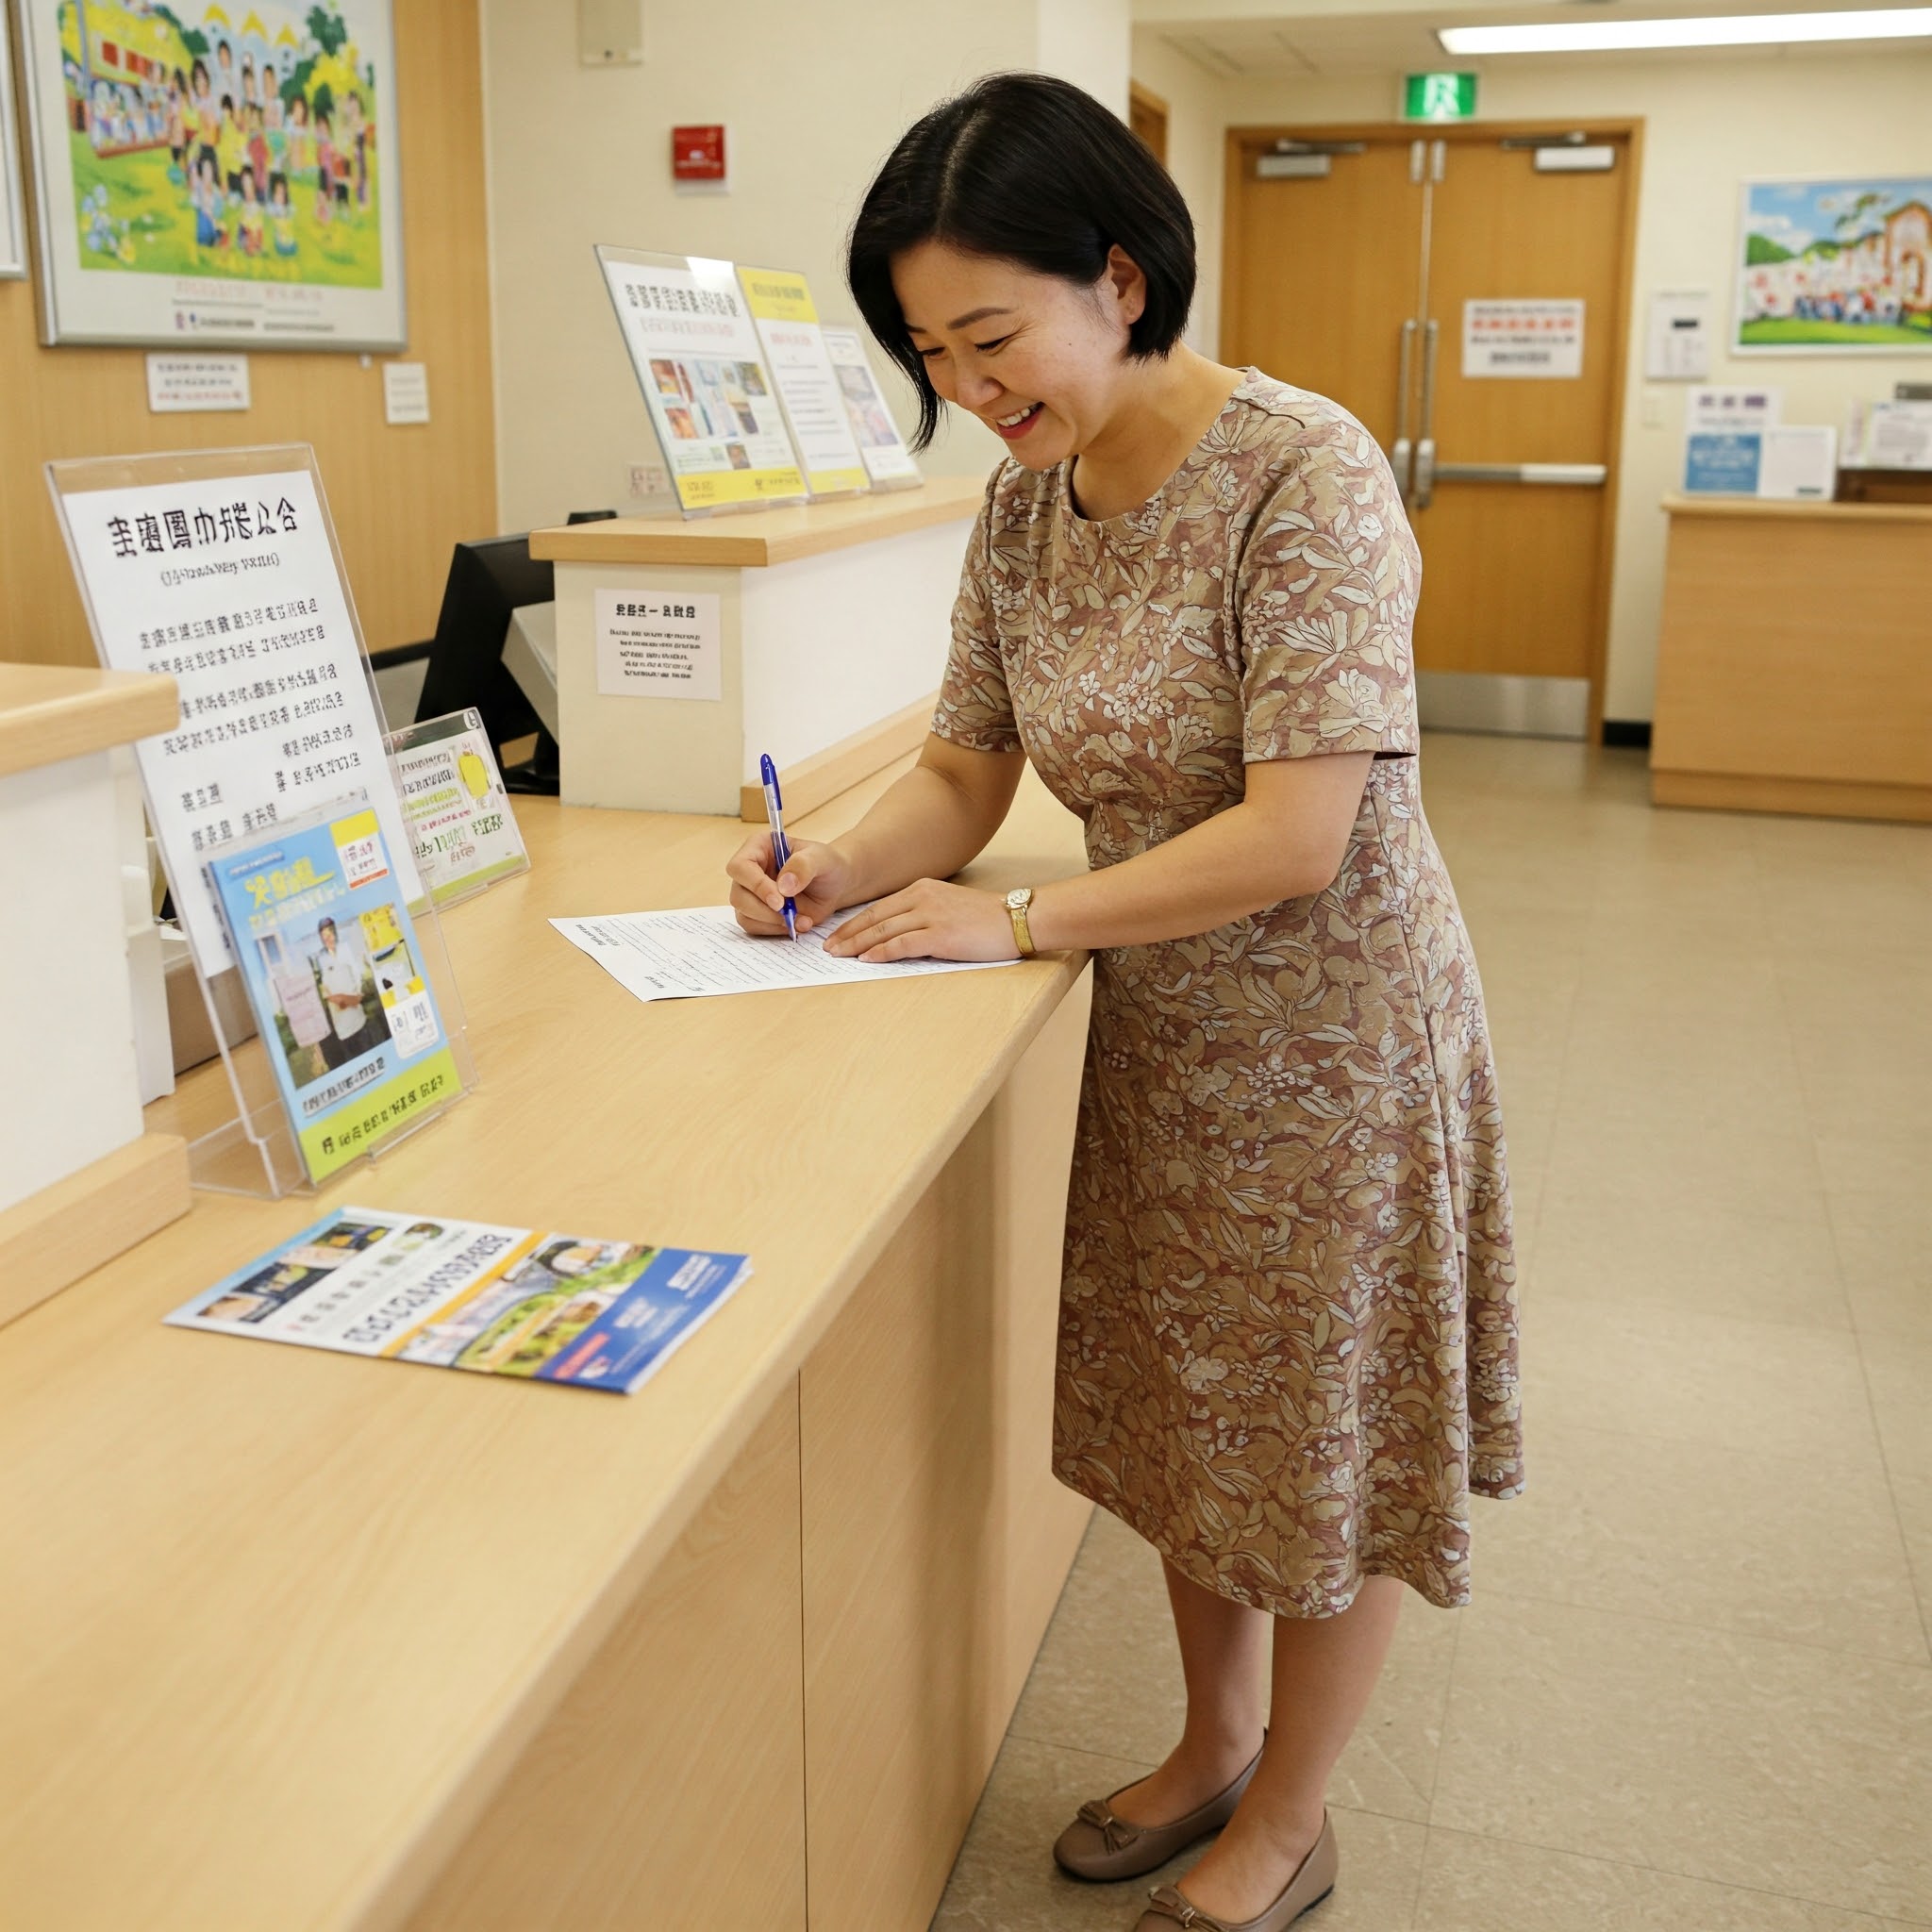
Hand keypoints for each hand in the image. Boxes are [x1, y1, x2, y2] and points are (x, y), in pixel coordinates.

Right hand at [725, 831, 850, 937]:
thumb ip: (803, 866)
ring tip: (801, 920)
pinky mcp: (758, 914)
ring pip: (744, 915)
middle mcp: (749, 871)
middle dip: (764, 910)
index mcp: (758, 847)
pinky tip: (798, 924)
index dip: (756, 885)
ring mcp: (751, 894)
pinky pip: (755, 927)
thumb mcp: (821, 858)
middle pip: (738, 896)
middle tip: (790, 914)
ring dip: (772, 923)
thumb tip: (783, 886)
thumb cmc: (826, 865)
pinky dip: (776, 930)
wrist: (835, 886)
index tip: (779, 900)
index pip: (740, 866)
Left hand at [823, 879, 1017, 963]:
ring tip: (840, 956)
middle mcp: (922, 898)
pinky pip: (902, 944)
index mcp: (921, 889)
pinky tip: (867, 960)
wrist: (1017, 919)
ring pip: (883, 931)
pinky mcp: (940, 935)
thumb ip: (923, 915)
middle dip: (847, 935)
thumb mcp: (948, 907)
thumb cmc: (986, 919)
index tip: (837, 936)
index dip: (854, 923)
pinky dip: (881, 953)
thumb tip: (897, 937)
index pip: (878, 908)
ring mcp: (931, 915)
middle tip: (828, 949)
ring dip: (857, 944)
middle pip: (875, 918)